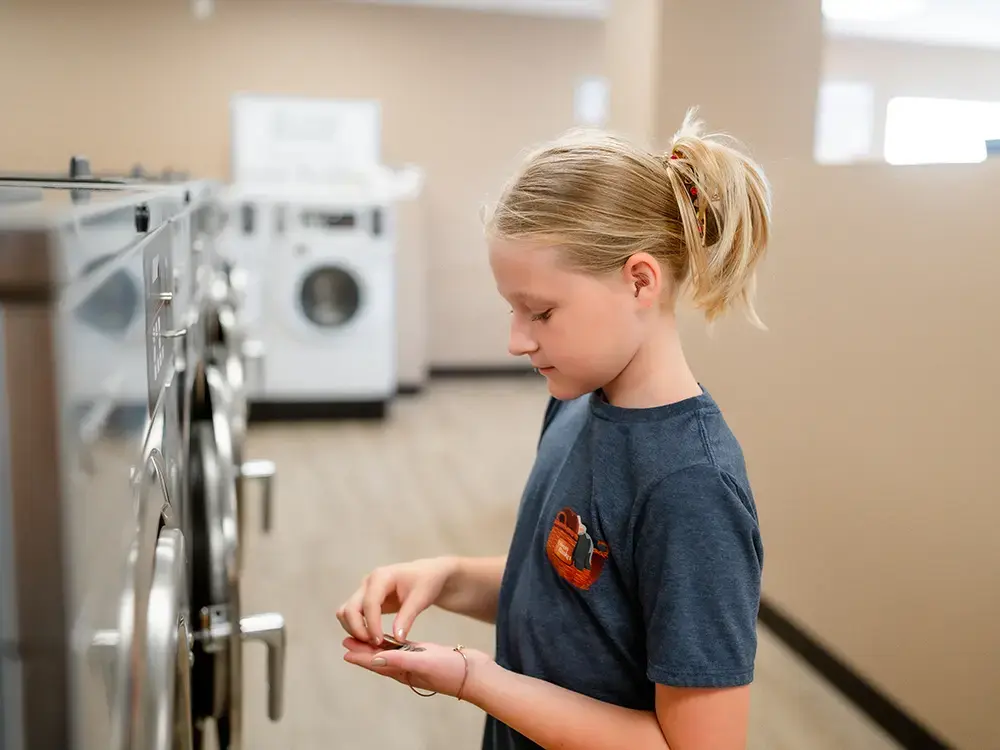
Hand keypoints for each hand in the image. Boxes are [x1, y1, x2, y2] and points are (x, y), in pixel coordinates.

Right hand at [336, 556, 457, 645]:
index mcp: (381, 577)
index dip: (372, 624)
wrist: (426, 575)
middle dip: (358, 630)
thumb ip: (407, 617)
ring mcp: (363, 591)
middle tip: (374, 645)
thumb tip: (396, 639)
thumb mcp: (421, 598)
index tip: (379, 642)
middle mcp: (367, 583)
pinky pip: (351, 616)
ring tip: (373, 644)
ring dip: (354, 630)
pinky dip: (356, 629)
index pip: (369, 603)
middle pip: (349, 609)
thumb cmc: (425, 582)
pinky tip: (372, 639)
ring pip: (345, 613)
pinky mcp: (364, 600)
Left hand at [341, 636, 491, 701]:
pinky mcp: (427, 654)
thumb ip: (399, 659)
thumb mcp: (423, 663)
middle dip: (363, 650)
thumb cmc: (452, 670)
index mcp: (404, 671)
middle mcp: (408, 668)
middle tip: (347, 640)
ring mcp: (418, 661)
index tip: (345, 650)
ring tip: (364, 637)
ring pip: (392, 652)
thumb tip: (375, 659)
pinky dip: (396, 642)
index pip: (377, 663)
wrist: (476, 674)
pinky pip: (406, 648)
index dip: (360, 657)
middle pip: (380, 658)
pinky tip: (393, 637)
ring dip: (377, 646)